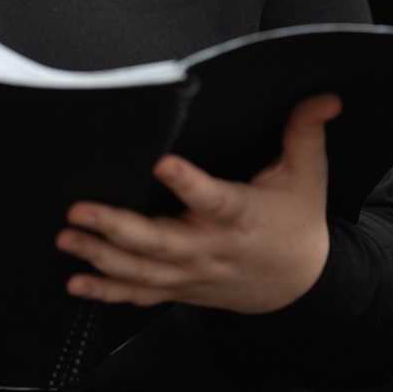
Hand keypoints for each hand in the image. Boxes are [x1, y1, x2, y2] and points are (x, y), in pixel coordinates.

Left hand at [56, 94, 337, 314]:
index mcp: (241, 216)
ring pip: (143, 271)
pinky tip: (77, 283)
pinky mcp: (182, 288)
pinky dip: (108, 292)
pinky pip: (141, 295)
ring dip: (102, 257)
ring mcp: (193, 273)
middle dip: (117, 228)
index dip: (188, 184)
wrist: (300, 286)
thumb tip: (325, 97)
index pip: (214, 199)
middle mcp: (212, 248)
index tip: (161, 163)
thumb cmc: (298, 223)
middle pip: (161, 243)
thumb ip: (306, 132)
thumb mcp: (307, 175)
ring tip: (67, 239)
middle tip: (80, 210)